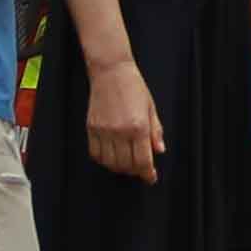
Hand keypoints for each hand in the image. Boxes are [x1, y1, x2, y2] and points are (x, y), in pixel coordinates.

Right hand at [84, 55, 164, 181]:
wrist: (111, 72)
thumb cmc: (134, 88)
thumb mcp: (151, 108)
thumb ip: (156, 131)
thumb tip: (159, 151)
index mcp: (138, 126)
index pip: (143, 161)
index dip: (147, 174)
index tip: (150, 178)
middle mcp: (120, 131)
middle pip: (126, 165)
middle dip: (135, 171)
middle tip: (139, 169)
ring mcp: (104, 131)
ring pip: (110, 163)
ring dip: (119, 168)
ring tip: (126, 163)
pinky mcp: (91, 128)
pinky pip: (95, 153)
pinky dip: (104, 160)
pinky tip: (111, 156)